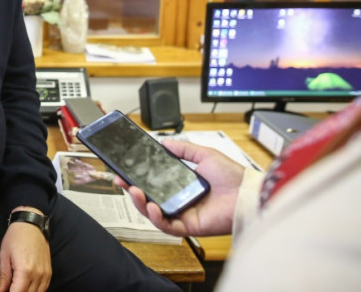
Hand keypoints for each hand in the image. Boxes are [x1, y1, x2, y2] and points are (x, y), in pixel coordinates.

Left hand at [0, 209, 50, 291]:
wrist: (31, 224)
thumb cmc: (15, 237)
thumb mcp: (5, 257)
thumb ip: (4, 278)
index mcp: (25, 271)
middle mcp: (38, 275)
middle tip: (7, 289)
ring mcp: (45, 274)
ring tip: (16, 286)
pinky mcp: (49, 272)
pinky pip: (43, 289)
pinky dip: (35, 291)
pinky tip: (26, 286)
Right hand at [114, 140, 245, 236]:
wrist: (248, 193)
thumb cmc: (232, 176)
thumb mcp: (203, 154)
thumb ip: (183, 148)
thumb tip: (164, 142)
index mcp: (182, 184)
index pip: (153, 183)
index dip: (137, 178)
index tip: (124, 170)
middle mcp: (180, 200)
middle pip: (149, 199)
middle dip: (132, 191)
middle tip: (121, 181)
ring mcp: (183, 215)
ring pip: (154, 214)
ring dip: (140, 203)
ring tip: (133, 191)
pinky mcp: (189, 227)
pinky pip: (167, 226)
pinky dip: (156, 218)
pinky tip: (152, 206)